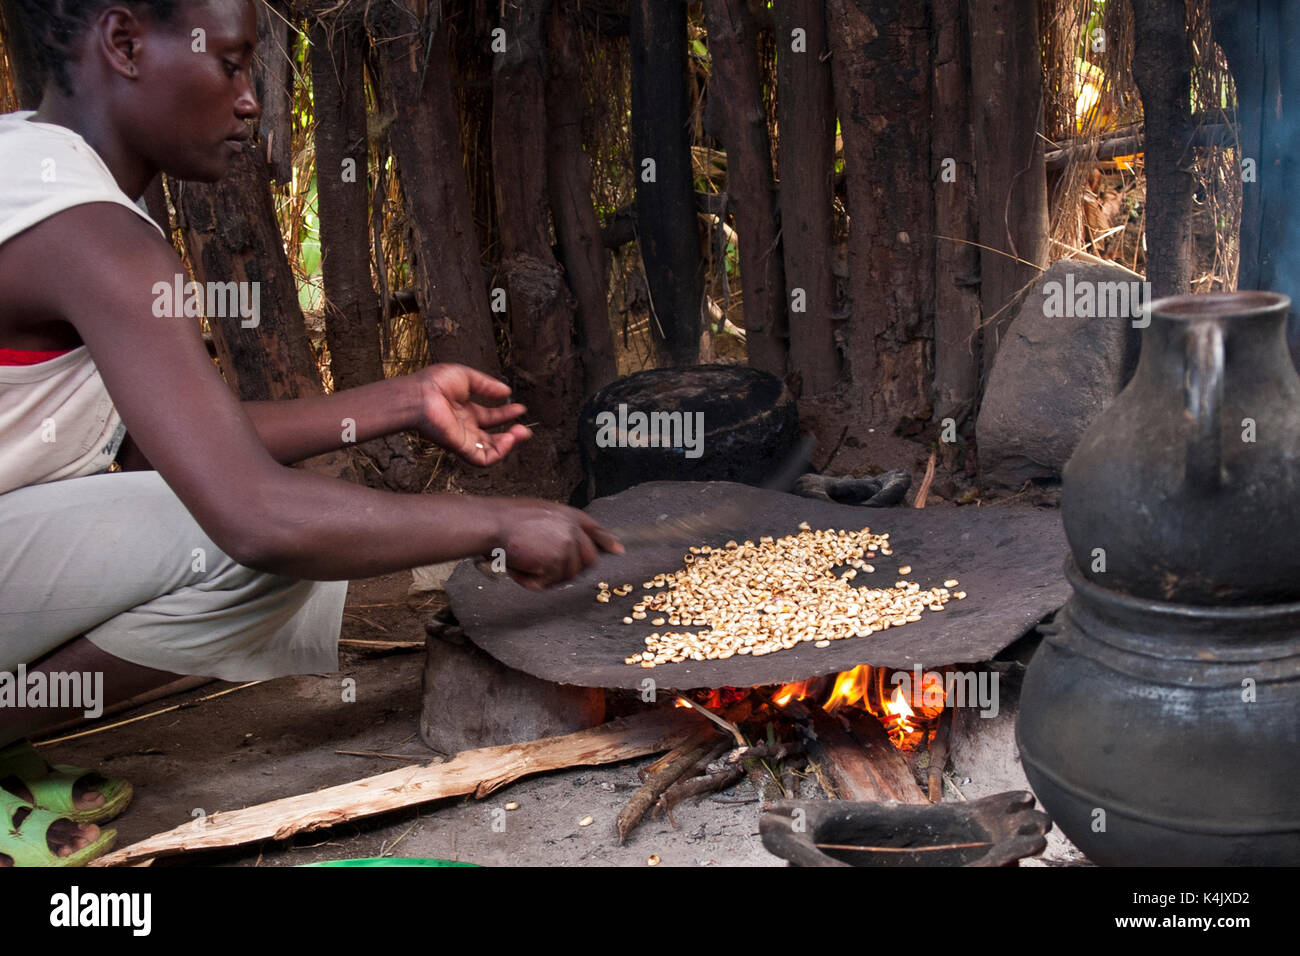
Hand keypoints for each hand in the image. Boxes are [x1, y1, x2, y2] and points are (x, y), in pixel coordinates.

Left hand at [412, 364, 531, 464]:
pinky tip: (508, 439)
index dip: (506, 414)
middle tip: (524, 429)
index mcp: (465, 411)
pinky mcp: (460, 447)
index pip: (490, 418)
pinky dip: (499, 452)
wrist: (419, 395)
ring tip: (521, 433)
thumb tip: (506, 392)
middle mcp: (465, 427)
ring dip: (508, 444)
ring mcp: (462, 439)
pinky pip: (482, 458)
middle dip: (511, 434)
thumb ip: (487, 386)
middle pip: (492, 437)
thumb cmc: (434, 383)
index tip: (520, 408)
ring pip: (490, 450)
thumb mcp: (466, 377)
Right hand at [493, 499, 623, 589]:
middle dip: (571, 570)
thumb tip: (569, 543)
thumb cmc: (506, 519)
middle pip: (588, 561)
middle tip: (547, 571)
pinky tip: (518, 568)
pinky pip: (548, 583)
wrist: (493, 524)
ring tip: (524, 564)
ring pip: (567, 576)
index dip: (607, 542)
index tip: (618, 550)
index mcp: (569, 516)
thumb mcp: (541, 514)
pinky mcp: (557, 562)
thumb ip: (559, 527)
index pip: (596, 530)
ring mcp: (567, 547)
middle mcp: (573, 530)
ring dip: (546, 577)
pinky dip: (532, 582)